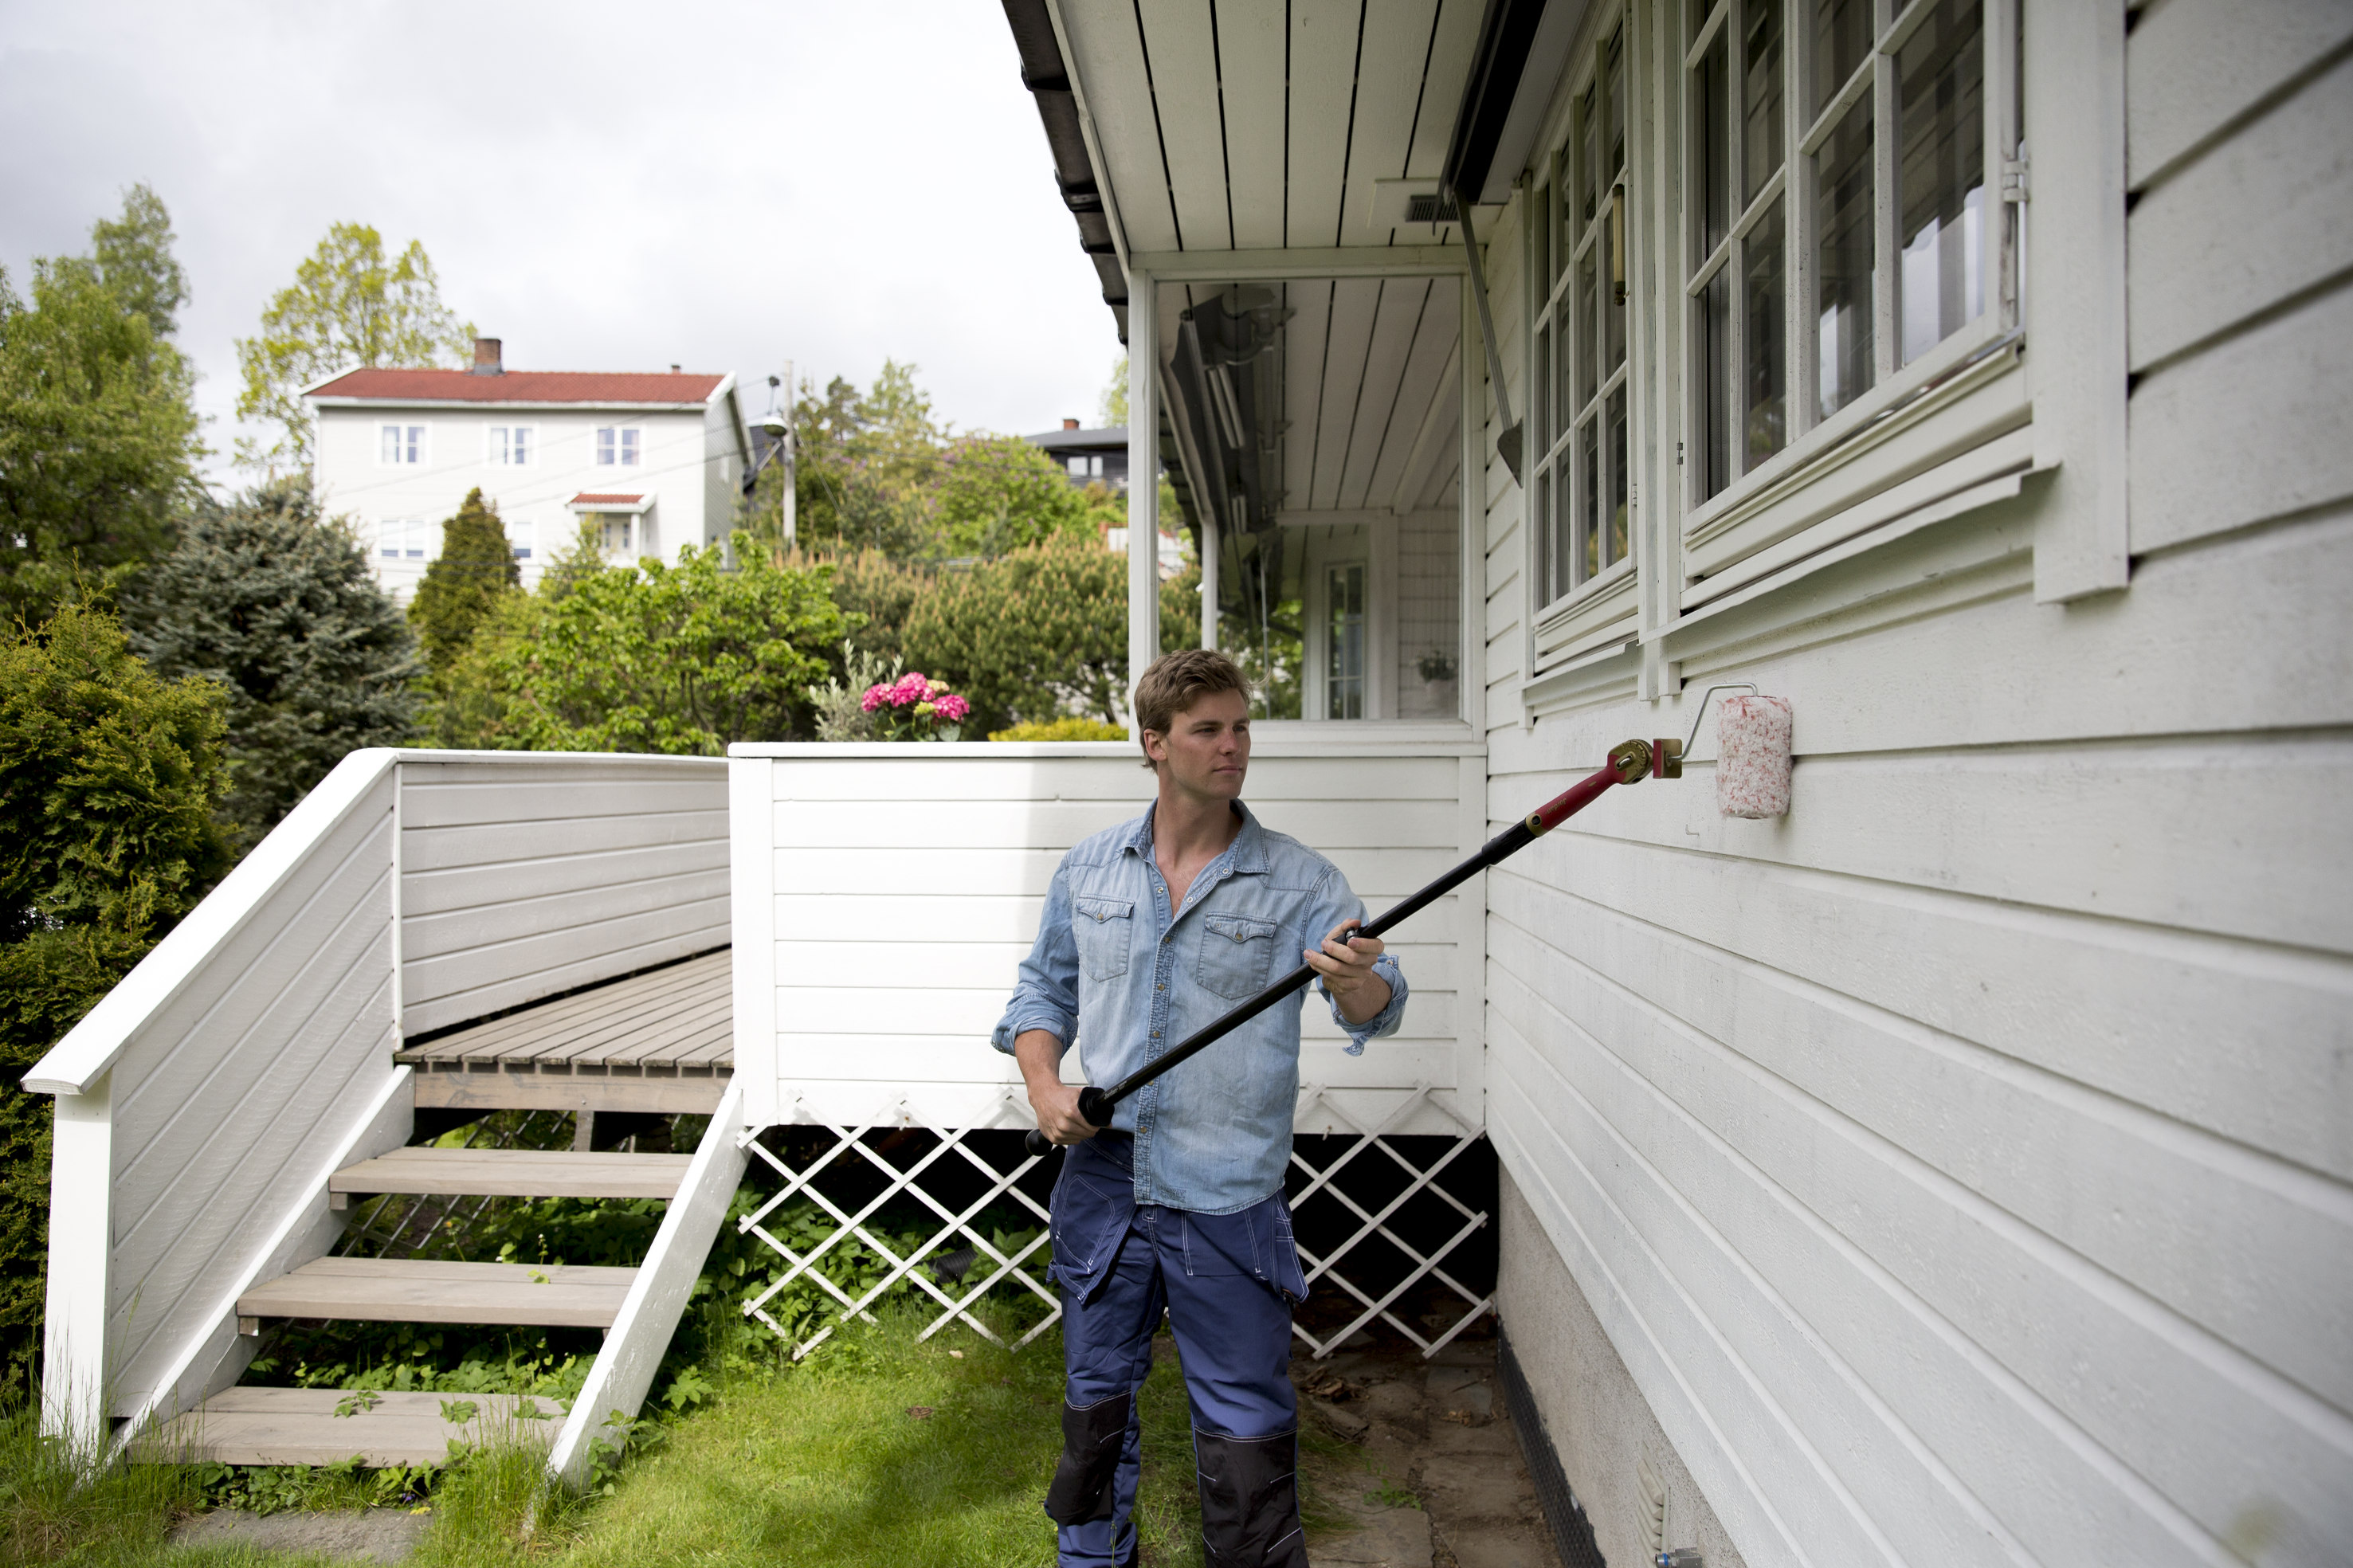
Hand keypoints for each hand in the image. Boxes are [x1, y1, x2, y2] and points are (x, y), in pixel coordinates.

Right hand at [1015, 1029, 1098, 1144]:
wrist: (1043, 1095)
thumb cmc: (1062, 1094)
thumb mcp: (1081, 1095)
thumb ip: (1096, 1107)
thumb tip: (1109, 1124)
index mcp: (1072, 1113)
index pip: (1092, 1128)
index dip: (1096, 1125)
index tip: (1096, 1123)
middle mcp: (1063, 1125)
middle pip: (1087, 1134)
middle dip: (1090, 1129)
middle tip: (1087, 1122)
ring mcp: (1057, 1133)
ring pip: (1079, 1139)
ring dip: (1081, 1133)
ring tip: (1076, 1123)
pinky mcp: (1053, 1138)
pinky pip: (1069, 1142)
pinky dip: (1072, 1136)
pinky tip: (1069, 1127)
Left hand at [1305, 921, 1391, 1025]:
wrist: (1340, 971)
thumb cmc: (1342, 949)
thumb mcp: (1342, 935)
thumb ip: (1346, 926)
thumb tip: (1354, 922)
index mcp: (1373, 948)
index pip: (1376, 946)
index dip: (1363, 944)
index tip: (1349, 941)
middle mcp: (1370, 962)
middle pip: (1352, 958)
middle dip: (1334, 950)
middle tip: (1323, 943)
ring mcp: (1362, 976)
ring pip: (1339, 969)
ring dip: (1320, 961)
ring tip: (1310, 954)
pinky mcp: (1351, 985)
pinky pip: (1333, 978)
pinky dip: (1321, 969)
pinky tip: (1314, 964)